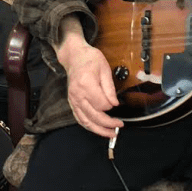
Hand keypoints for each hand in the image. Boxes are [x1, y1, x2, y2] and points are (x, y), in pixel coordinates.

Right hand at [56, 18, 122, 137]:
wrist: (74, 56)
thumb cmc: (89, 59)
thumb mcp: (104, 69)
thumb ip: (109, 88)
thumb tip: (114, 104)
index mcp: (86, 84)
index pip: (102, 104)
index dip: (112, 106)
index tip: (117, 103)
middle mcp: (77, 94)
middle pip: (94, 116)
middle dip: (108, 123)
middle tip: (119, 126)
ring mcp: (73, 99)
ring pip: (85, 121)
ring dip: (98, 130)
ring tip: (110, 134)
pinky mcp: (72, 102)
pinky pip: (79, 118)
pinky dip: (88, 126)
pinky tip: (97, 129)